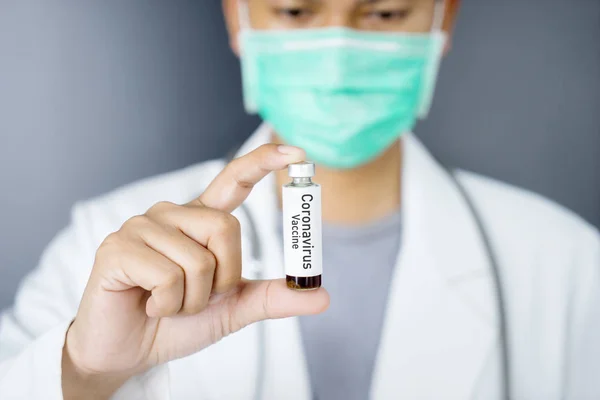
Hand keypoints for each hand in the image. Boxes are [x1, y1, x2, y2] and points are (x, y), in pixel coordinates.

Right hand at [62, 144, 329, 398]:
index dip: (263, 163)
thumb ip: (273, 298)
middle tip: (197, 297)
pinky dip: (167, 305)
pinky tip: (148, 305)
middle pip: (226, 228)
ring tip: (167, 303)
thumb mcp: (233, 309)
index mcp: (200, 219)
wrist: (130, 351)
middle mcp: (171, 214)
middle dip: (223, 278)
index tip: (297, 153)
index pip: (234, 180)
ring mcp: (142, 226)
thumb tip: (322, 296)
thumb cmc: (177, 321)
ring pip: (199, 260)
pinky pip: (167, 277)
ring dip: (193, 300)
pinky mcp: (118, 248)